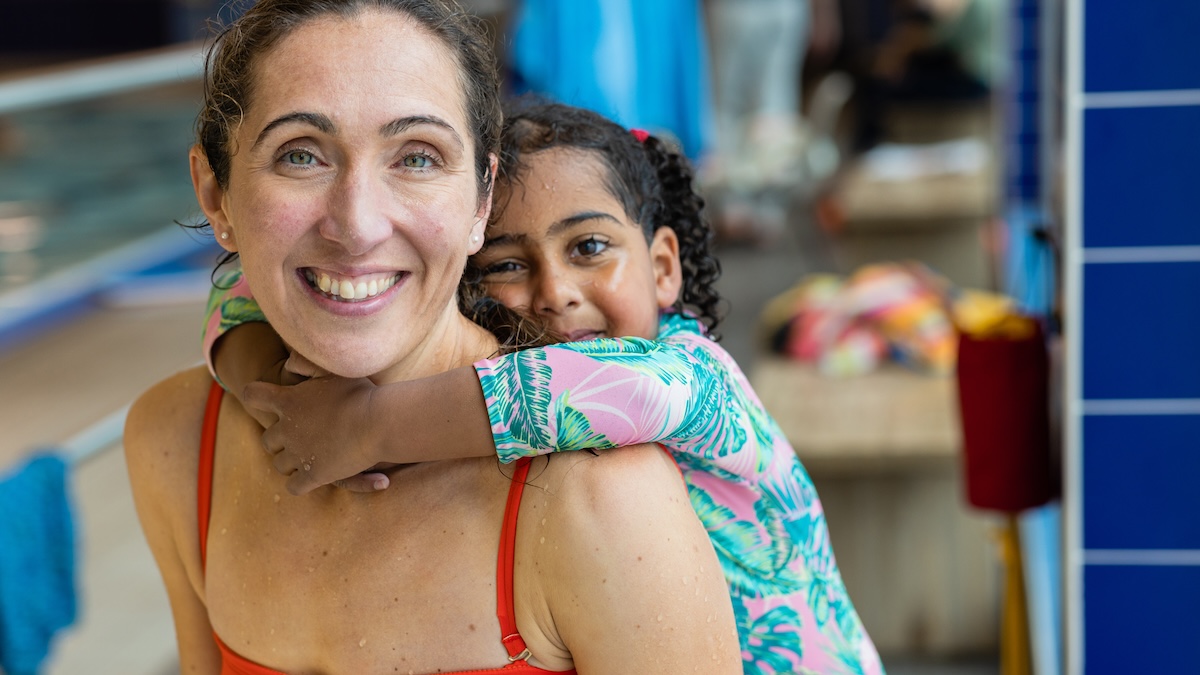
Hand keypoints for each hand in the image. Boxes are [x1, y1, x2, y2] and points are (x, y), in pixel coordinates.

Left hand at [242, 376, 389, 494]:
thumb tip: (288, 363)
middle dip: (280, 439)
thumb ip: (306, 364)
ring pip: (280, 464)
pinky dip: (300, 484)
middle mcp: (286, 430)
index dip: (257, 396)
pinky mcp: (313, 476)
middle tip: (301, 435)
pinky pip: (294, 487)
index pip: (253, 395)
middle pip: (268, 440)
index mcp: (288, 401)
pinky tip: (314, 477)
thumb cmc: (360, 394)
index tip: (266, 398)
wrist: (379, 423)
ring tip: (310, 457)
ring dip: (291, 462)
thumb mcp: (332, 370)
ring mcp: (298, 455)